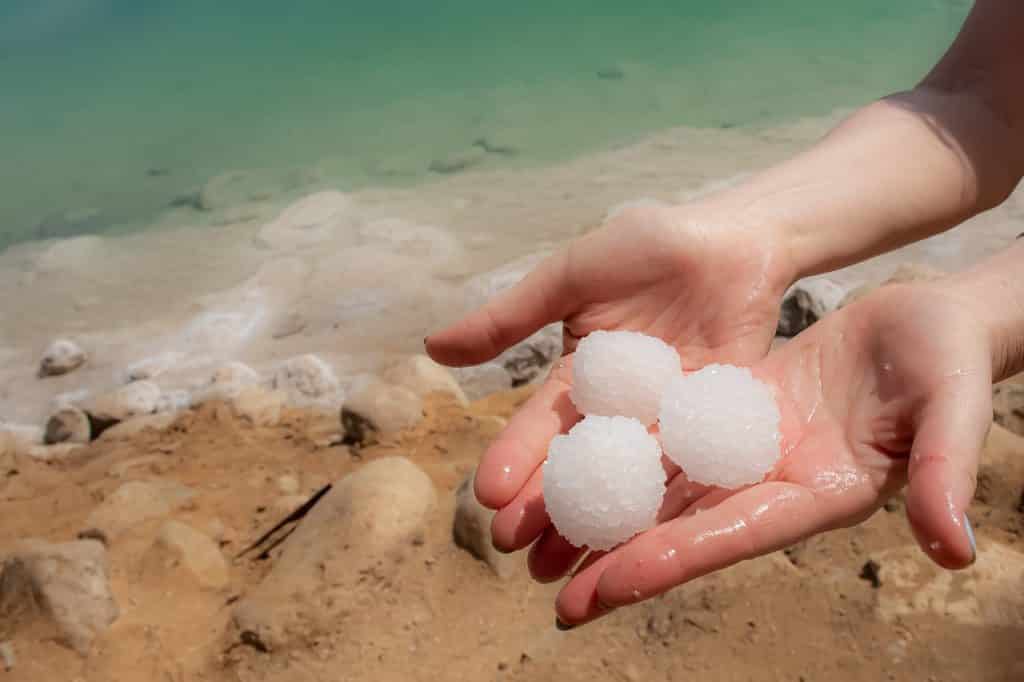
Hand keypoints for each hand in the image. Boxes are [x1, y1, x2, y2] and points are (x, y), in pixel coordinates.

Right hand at [426, 201, 794, 577]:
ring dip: (595, 519)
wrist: (732, 236)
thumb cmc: (646, 244)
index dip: (514, 459)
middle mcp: (617, 406)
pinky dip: (661, 500)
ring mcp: (665, 418)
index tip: (488, 497)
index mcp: (579, 374)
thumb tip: (431, 347)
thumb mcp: (568, 277)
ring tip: (564, 562)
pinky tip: (639, 538)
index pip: (540, 425)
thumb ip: (508, 316)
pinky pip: (685, 464)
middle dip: (544, 506)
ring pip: (625, 477)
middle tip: (514, 548)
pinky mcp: (714, 422)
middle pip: (577, 463)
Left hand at [557, 281, 991, 625]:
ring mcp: (750, 449)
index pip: (734, 535)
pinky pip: (672, 432)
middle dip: (621, 562)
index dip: (672, 560)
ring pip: (667, 486)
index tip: (608, 587)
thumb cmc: (949, 359)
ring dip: (609, 513)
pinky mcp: (735, 410)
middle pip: (685, 527)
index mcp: (820, 494)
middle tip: (553, 598)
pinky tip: (576, 462)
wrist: (929, 321)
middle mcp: (773, 482)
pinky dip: (626, 450)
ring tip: (544, 542)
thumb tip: (956, 551)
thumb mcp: (953, 410)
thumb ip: (943, 473)